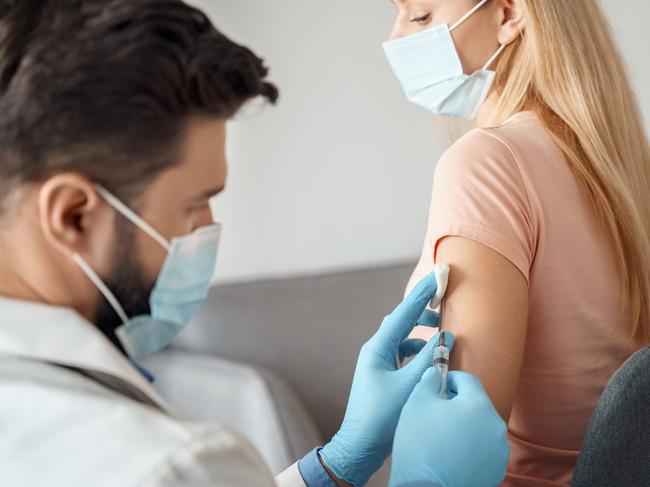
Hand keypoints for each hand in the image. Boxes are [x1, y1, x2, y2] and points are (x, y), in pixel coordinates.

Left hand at [320, 268, 453, 486]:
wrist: (359, 447)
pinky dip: (418, 352)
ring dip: (421, 334)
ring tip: (441, 332)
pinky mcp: (384, 378)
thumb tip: (446, 338)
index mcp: (378, 349)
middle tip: (442, 302)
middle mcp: (376, 353)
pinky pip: (403, 356)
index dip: (422, 295)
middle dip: (421, 311)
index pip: (403, 314)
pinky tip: (431, 358)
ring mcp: (378, 365)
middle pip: (401, 323)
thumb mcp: (409, 386)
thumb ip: (429, 360)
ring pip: (403, 340)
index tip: (437, 276)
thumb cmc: (381, 417)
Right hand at [390, 368, 509, 486]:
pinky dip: (471, 446)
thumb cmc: (420, 444)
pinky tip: (453, 453)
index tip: (436, 388)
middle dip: (457, 403)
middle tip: (436, 413)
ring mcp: (500, 450)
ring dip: (465, 425)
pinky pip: (485, 448)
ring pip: (481, 426)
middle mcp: (496, 425)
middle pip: (476, 403)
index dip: (449, 379)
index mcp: (478, 404)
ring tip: (443, 435)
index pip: (467, 379)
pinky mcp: (497, 469)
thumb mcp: (416, 403)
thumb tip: (435, 373)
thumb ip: (428, 381)